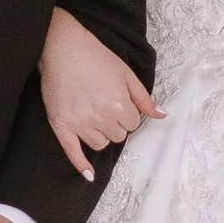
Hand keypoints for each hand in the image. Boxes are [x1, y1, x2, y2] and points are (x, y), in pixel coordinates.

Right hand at [38, 3, 162, 178]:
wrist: (62, 47)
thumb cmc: (95, 56)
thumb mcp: (126, 73)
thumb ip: (144, 98)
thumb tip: (162, 116)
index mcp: (119, 104)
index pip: (132, 123)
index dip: (127, 112)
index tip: (119, 100)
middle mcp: (100, 117)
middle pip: (118, 135)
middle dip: (115, 123)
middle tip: (105, 104)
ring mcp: (79, 123)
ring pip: (100, 143)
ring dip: (101, 133)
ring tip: (93, 114)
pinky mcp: (61, 125)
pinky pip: (73, 152)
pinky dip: (81, 165)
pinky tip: (88, 175)